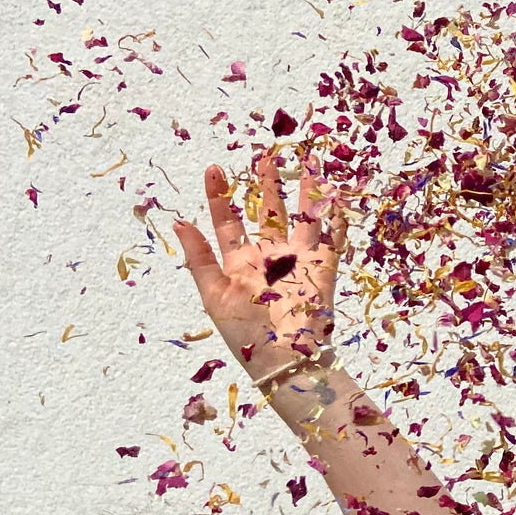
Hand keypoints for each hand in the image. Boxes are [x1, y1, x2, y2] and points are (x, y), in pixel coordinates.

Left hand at [174, 157, 346, 381]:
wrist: (284, 360)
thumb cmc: (243, 332)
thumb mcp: (213, 293)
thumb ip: (198, 257)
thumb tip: (178, 221)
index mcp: (239, 262)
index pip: (226, 221)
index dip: (219, 195)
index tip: (213, 168)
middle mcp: (269, 256)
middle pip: (267, 211)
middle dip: (266, 184)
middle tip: (265, 155)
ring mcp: (297, 260)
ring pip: (303, 217)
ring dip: (306, 191)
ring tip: (309, 162)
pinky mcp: (323, 268)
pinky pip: (333, 238)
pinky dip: (337, 218)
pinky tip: (337, 195)